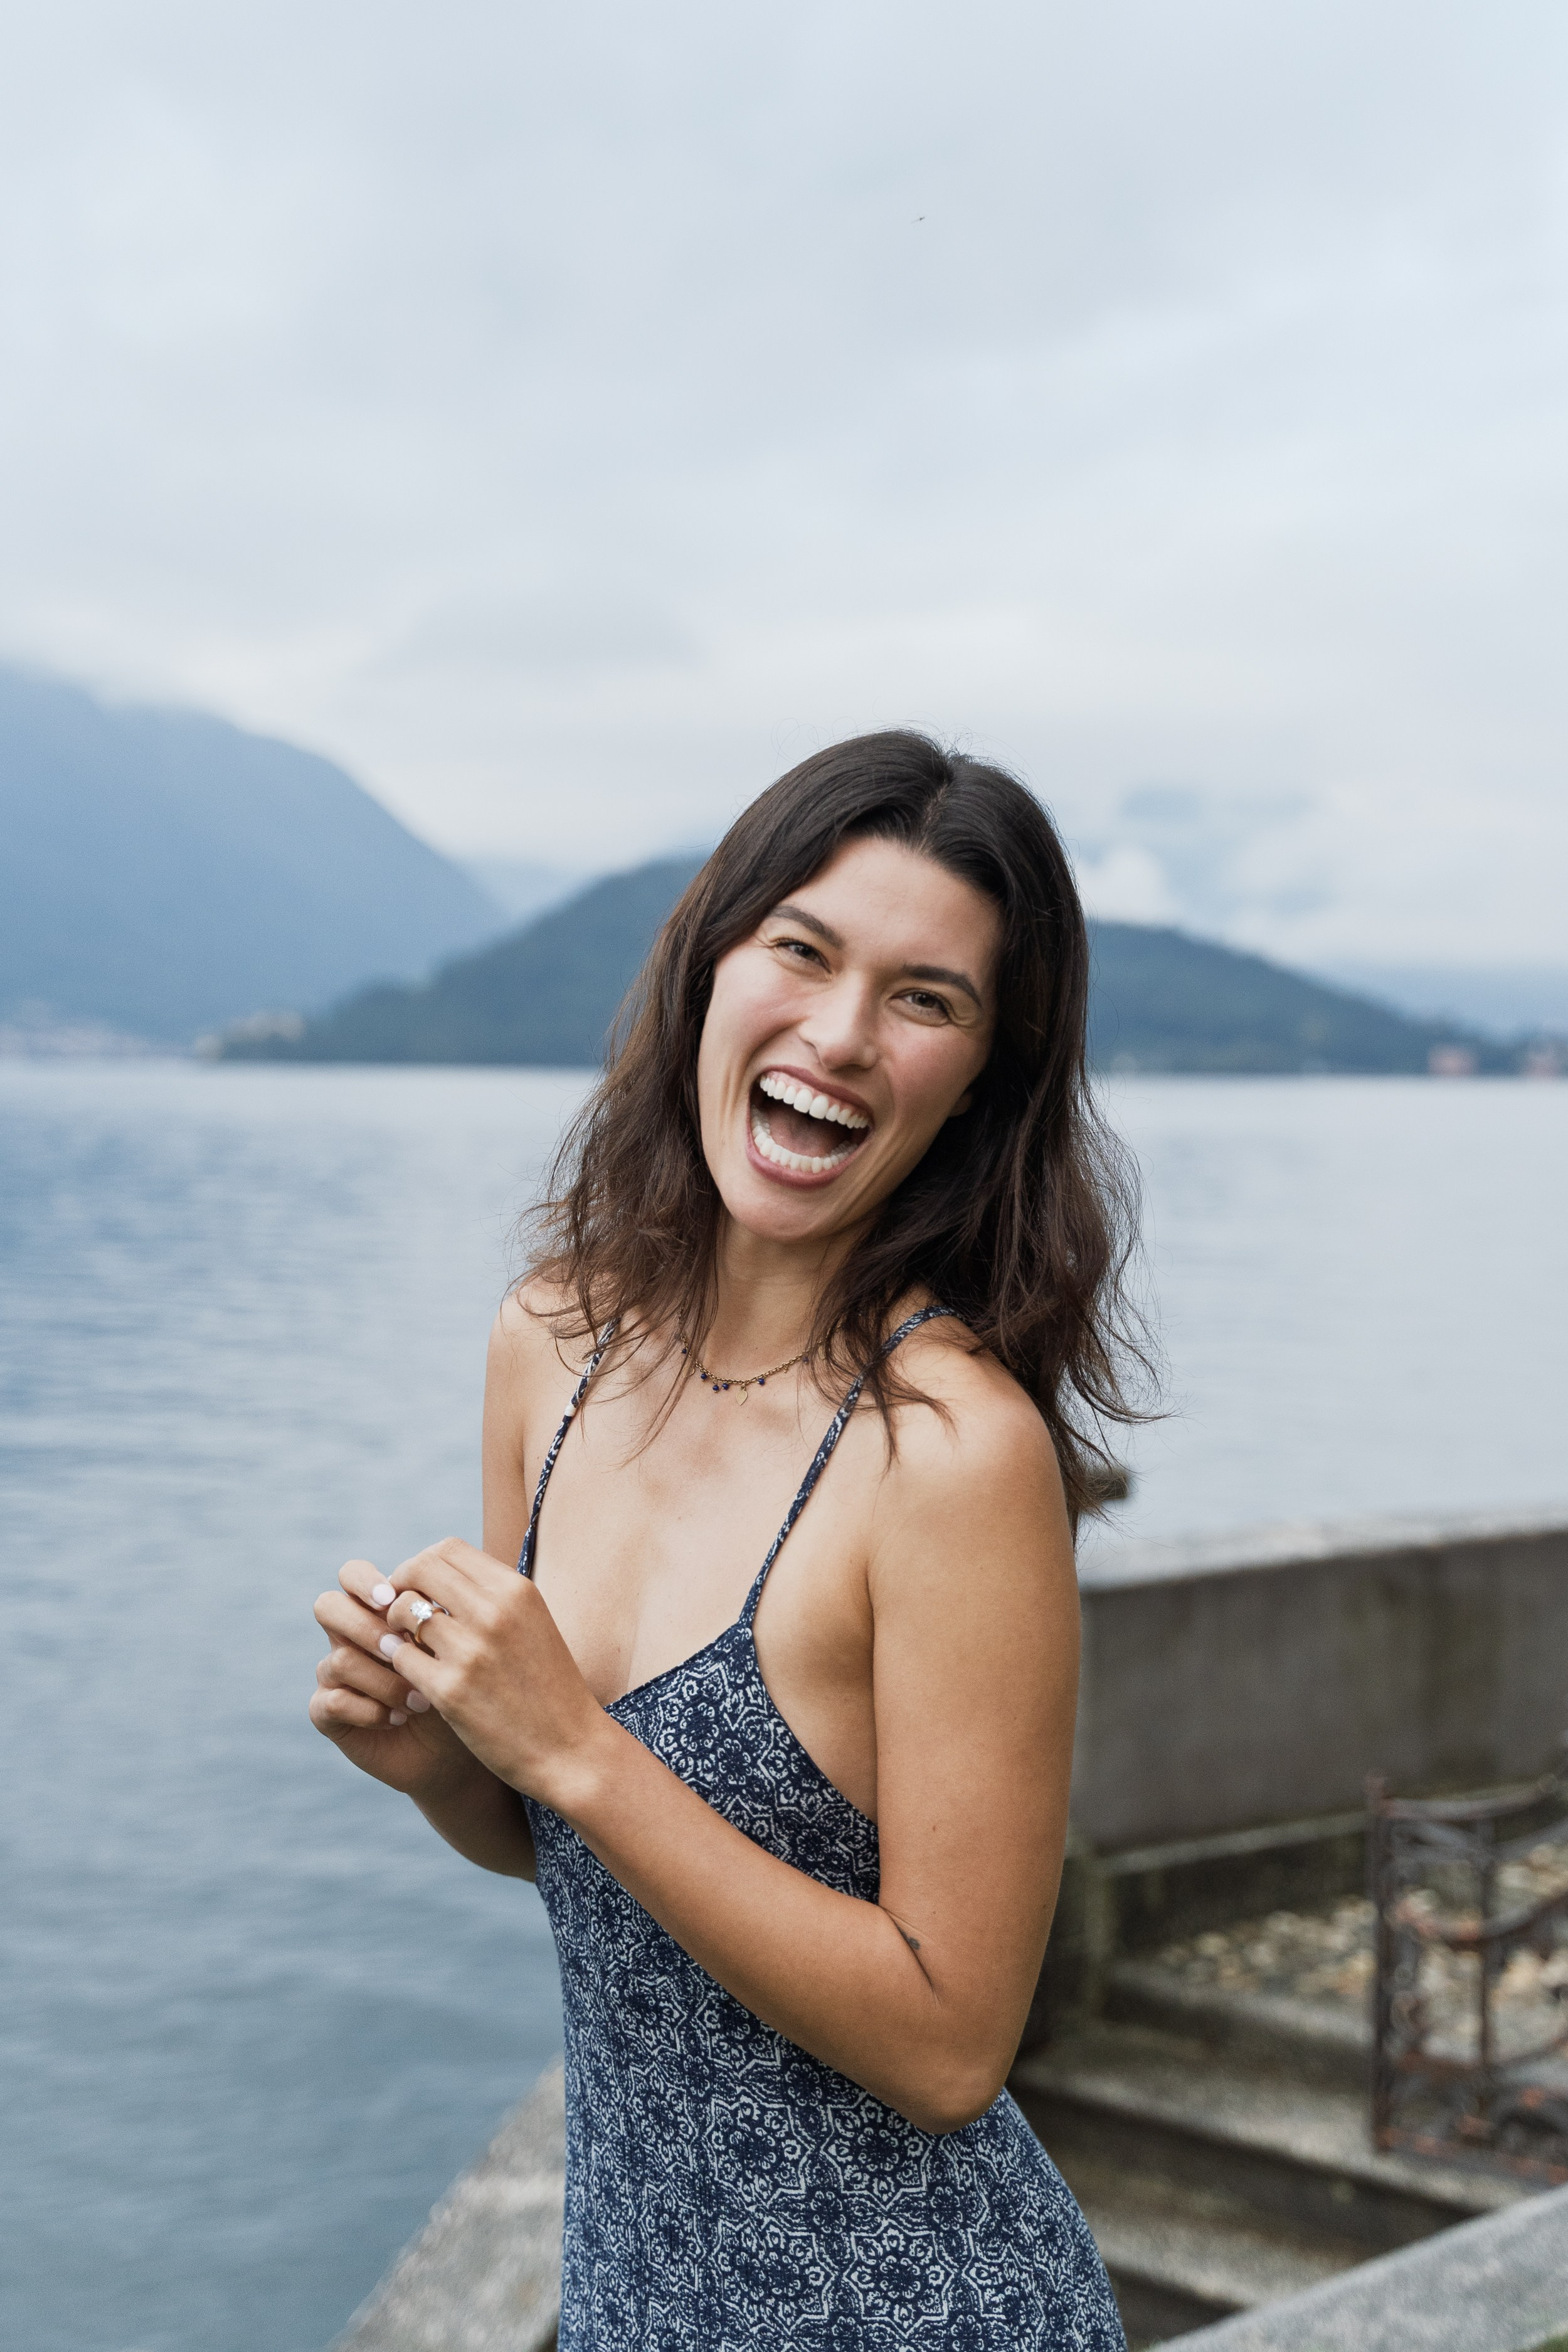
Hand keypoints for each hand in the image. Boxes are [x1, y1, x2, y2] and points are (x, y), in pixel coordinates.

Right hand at [311, 1558, 487, 1805]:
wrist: (456, 1747)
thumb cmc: (467, 1686)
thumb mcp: (463, 1644)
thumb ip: (445, 1611)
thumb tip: (439, 1585)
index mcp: (378, 1610)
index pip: (353, 1575)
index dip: (365, 1580)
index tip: (392, 1598)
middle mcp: (351, 1636)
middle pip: (328, 1607)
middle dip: (363, 1625)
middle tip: (397, 1647)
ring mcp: (335, 1674)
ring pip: (340, 1658)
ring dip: (384, 1680)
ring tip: (421, 1700)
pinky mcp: (328, 1712)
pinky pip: (332, 1700)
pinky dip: (369, 1709)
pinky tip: (398, 1718)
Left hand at [378, 1538, 610, 1806]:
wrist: (571, 1749)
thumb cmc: (548, 1686)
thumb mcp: (532, 1623)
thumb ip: (491, 1596)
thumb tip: (439, 1572)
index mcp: (516, 1590)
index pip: (447, 1548)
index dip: (422, 1564)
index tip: (418, 1589)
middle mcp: (495, 1612)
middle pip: (419, 1568)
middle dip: (401, 1587)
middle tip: (400, 1614)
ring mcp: (471, 1652)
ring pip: (403, 1611)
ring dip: (396, 1627)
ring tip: (407, 1646)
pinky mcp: (451, 1691)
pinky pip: (401, 1657)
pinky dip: (400, 1664)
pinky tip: (413, 1680)